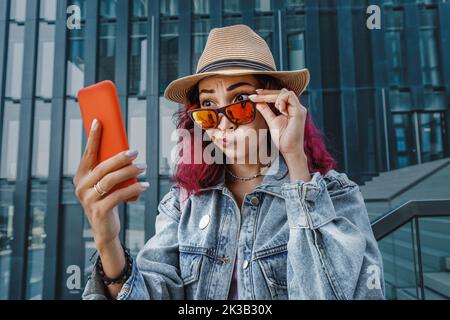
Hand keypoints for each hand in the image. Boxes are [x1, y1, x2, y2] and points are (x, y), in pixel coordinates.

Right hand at [73, 119, 148, 250]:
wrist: (105, 229)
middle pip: (102, 167)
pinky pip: (118, 196)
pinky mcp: (99, 211)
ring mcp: (88, 200)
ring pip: (110, 181)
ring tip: (143, 168)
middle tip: (135, 152)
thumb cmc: (108, 200)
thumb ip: (110, 170)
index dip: (93, 137)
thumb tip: (126, 150)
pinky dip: (133, 188)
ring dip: (129, 172)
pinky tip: (144, 185)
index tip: (99, 122)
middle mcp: (81, 187)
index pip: (88, 154)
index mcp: (81, 176)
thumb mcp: (106, 184)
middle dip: (120, 157)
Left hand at [250, 88, 306, 158]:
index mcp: (290, 109)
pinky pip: (290, 97)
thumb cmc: (282, 138)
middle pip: (281, 92)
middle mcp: (296, 107)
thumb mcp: (271, 121)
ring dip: (274, 97)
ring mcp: (299, 109)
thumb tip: (257, 103)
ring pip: (286, 92)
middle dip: (267, 93)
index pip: (279, 96)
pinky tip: (278, 109)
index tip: (254, 95)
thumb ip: (266, 111)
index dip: (266, 94)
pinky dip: (281, 100)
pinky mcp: (299, 112)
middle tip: (255, 96)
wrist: (289, 150)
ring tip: (272, 108)